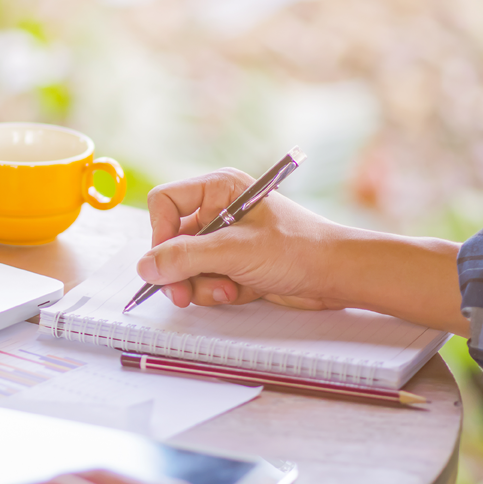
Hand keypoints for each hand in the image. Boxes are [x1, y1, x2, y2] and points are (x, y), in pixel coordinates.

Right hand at [138, 168, 348, 310]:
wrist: (337, 275)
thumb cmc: (297, 249)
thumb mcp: (235, 251)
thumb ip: (186, 258)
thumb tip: (145, 266)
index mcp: (218, 189)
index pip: (165, 202)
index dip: (159, 232)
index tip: (164, 261)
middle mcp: (217, 210)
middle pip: (170, 240)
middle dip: (178, 270)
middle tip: (180, 294)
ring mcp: (225, 239)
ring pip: (185, 266)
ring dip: (200, 284)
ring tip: (227, 289)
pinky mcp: (233, 264)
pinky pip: (204, 280)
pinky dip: (216, 291)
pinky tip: (240, 291)